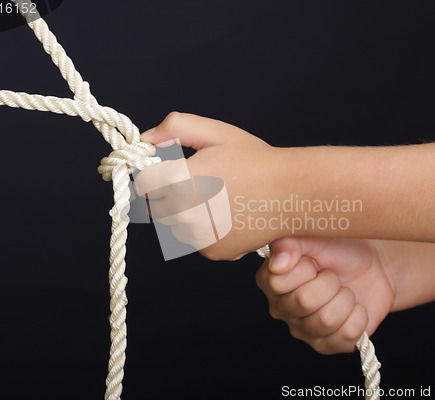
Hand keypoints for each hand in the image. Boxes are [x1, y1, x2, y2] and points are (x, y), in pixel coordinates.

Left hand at [135, 112, 286, 259]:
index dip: (154, 173)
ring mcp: (199, 237)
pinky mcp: (213, 252)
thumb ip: (176, 127)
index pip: (143, 182)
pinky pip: (195, 240)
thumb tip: (147, 137)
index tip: (168, 169)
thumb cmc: (255, 161)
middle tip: (198, 182)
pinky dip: (204, 229)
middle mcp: (185, 214)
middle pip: (156, 206)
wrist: (291, 192)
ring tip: (216, 198)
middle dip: (169, 194)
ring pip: (176, 225)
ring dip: (186, 213)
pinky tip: (226, 214)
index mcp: (181, 181)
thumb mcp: (216, 133)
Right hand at [256, 236, 394, 353]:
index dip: (304, 268)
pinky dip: (359, 315)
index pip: (277, 282)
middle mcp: (281, 308)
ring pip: (327, 320)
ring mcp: (303, 330)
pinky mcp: (327, 345)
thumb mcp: (314, 236)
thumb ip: (289, 243)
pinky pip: (346, 335)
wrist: (374, 265)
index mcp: (270, 280)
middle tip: (333, 275)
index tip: (313, 261)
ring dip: (345, 298)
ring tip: (343, 290)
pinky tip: (353, 307)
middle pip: (305, 301)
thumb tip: (278, 263)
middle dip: (329, 282)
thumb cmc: (340, 249)